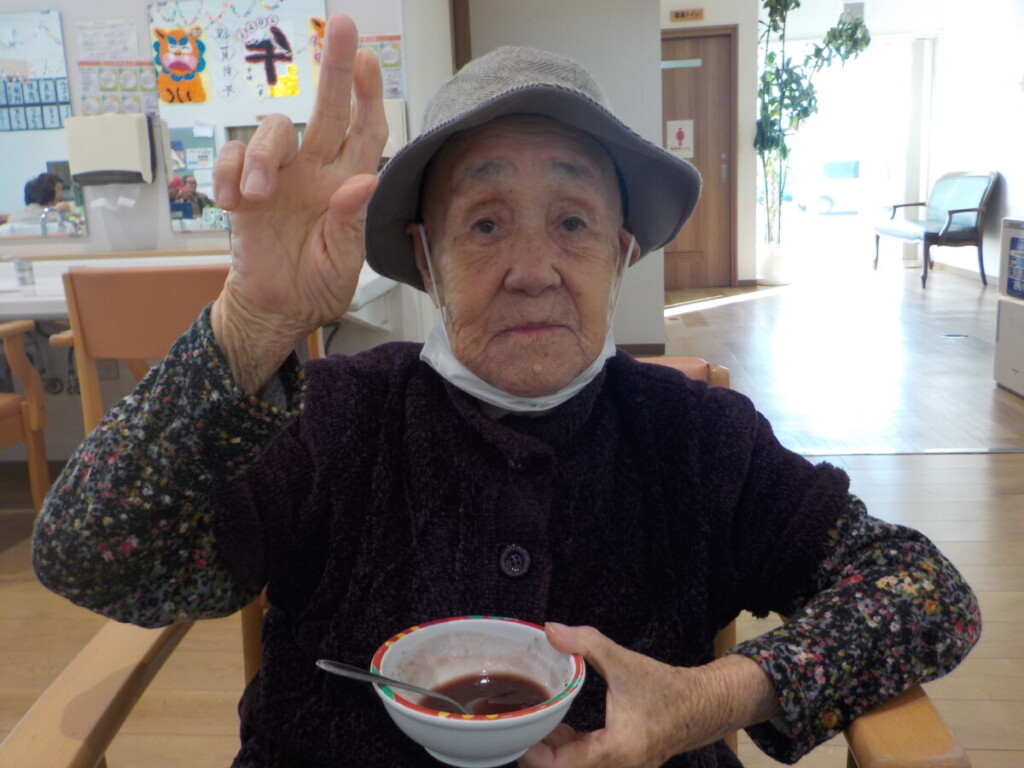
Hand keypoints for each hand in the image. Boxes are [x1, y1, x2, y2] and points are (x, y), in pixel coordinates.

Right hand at [210, 14, 386, 390]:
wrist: (277, 308)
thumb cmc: (317, 283)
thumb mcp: (341, 262)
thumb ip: (349, 224)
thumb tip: (362, 184)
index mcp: (348, 185)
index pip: (366, 132)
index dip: (369, 96)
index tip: (370, 60)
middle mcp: (317, 171)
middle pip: (327, 109)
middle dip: (334, 68)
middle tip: (340, 26)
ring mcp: (279, 176)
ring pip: (273, 131)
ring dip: (264, 156)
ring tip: (259, 197)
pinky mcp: (244, 187)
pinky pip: (232, 157)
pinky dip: (230, 174)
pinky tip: (235, 203)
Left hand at [519, 623, 779, 767]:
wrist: (701, 705)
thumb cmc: (666, 689)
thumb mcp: (624, 663)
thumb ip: (586, 644)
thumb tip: (551, 630)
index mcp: (615, 751)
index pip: (559, 766)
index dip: (531, 752)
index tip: (517, 726)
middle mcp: (615, 767)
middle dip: (535, 748)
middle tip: (516, 719)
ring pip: (571, 765)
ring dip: (549, 747)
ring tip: (529, 719)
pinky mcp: (617, 762)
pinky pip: (583, 760)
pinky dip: (565, 745)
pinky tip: (553, 724)